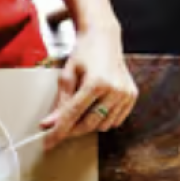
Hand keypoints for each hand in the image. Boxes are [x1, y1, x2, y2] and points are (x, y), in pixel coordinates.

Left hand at [40, 26, 136, 147]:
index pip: (72, 115)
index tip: (47, 143)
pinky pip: (114, 121)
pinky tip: (96, 106)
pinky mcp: (132, 96)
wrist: (104, 38)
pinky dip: (102, 119)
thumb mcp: (66, 76)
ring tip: (82, 107)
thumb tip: (48, 125)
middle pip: (88, 125)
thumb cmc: (84, 53)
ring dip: (88, 123)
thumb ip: (59, 103)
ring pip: (102, 125)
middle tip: (60, 128)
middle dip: (71, 130)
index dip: (58, 132)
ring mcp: (125, 93)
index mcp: (96, 82)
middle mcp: (114, 89)